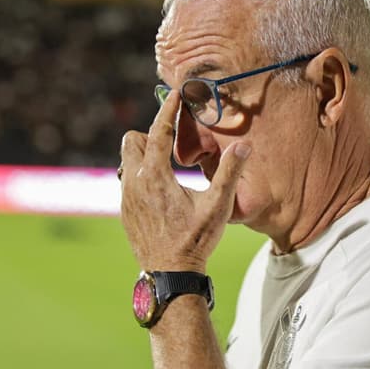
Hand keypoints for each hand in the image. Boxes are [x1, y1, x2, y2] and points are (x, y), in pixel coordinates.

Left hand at [119, 90, 250, 272]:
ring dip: (144, 156)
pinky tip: (161, 191)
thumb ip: (229, 173)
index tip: (175, 93)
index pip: (158, 130)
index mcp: (155, 176)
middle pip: (132, 140)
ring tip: (169, 169)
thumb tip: (244, 146)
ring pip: (127, 161)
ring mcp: (126, 198)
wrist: (170, 274)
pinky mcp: (125, 211)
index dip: (168, 109)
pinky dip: (141, 176)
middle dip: (150, 135)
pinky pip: (127, 181)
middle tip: (173, 144)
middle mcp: (134, 183)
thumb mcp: (217, 207)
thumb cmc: (194, 241)